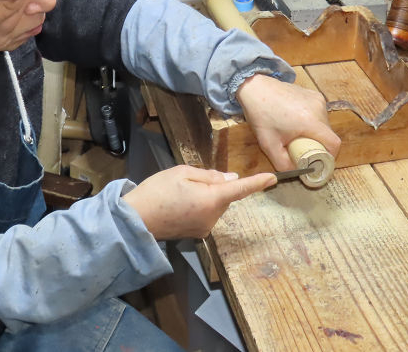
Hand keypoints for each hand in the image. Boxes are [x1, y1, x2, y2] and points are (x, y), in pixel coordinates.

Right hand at [123, 165, 275, 239]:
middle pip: (224, 196)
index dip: (257, 182)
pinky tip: (179, 205)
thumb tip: (230, 178)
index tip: (272, 177)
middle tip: (187, 182)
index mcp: (210, 200)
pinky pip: (206, 215)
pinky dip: (199, 207)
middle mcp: (212, 218)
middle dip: (214, 186)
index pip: (239, 189)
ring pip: (215, 205)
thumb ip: (209, 175)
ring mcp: (205, 228)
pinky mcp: (197, 234)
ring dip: (206, 197)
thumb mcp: (182, 173)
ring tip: (178, 195)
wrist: (135, 220)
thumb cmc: (157, 191)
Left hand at [235, 73, 340, 170]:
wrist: (255, 88)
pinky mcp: (313, 94)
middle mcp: (318, 108)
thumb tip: (297, 172)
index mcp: (310, 122)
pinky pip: (319, 113)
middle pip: (328, 134)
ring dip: (315, 132)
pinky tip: (296, 121)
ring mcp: (317, 99)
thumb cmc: (261, 115)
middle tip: (303, 148)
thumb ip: (283, 164)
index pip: (334, 143)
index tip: (318, 160)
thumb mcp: (269, 145)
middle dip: (318, 144)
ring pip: (324, 124)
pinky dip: (312, 121)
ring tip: (297, 133)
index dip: (330, 156)